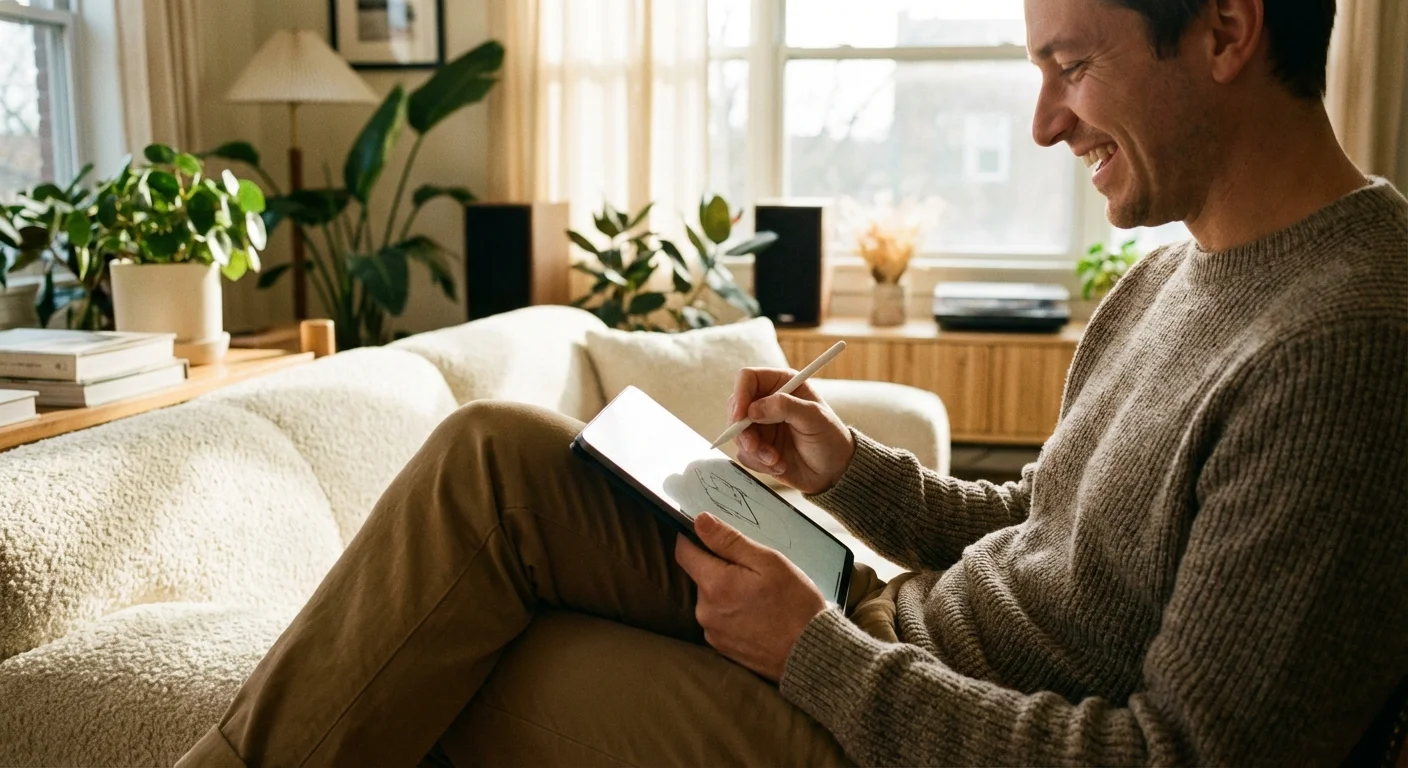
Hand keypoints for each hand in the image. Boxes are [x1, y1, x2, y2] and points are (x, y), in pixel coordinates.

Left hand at [675, 512, 827, 681]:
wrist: (810, 654)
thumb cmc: (795, 605)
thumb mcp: (768, 562)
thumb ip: (730, 541)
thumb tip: (700, 521)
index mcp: (714, 584)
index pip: (683, 552)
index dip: (694, 539)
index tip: (710, 536)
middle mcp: (705, 610)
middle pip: (699, 576)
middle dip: (719, 569)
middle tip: (753, 573)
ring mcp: (712, 632)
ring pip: (710, 599)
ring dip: (726, 593)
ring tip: (759, 597)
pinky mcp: (721, 648)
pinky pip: (719, 620)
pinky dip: (732, 613)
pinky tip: (757, 615)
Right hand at [727, 367, 854, 494]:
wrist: (833, 471)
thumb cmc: (830, 439)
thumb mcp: (814, 418)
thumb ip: (785, 407)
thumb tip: (753, 409)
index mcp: (782, 384)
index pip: (748, 379)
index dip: (740, 395)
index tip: (740, 417)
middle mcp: (768, 402)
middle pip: (736, 407)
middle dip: (743, 430)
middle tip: (755, 446)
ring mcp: (761, 425)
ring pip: (738, 434)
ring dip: (755, 451)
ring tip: (776, 460)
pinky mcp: (758, 446)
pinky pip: (745, 454)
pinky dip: (759, 463)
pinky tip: (779, 465)